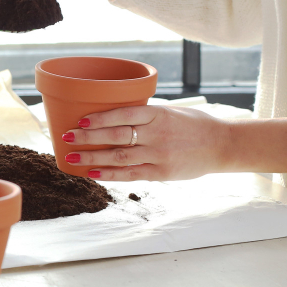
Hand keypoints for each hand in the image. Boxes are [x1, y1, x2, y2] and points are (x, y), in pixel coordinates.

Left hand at [62, 105, 231, 180]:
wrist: (221, 145)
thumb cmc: (192, 125)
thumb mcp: (170, 111)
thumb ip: (145, 115)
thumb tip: (111, 115)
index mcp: (158, 114)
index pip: (124, 113)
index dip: (100, 117)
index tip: (80, 119)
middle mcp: (157, 134)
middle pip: (116, 136)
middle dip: (88, 136)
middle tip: (66, 136)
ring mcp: (159, 155)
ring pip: (119, 157)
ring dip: (92, 157)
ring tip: (72, 158)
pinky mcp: (161, 172)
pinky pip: (131, 174)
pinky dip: (110, 174)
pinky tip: (93, 172)